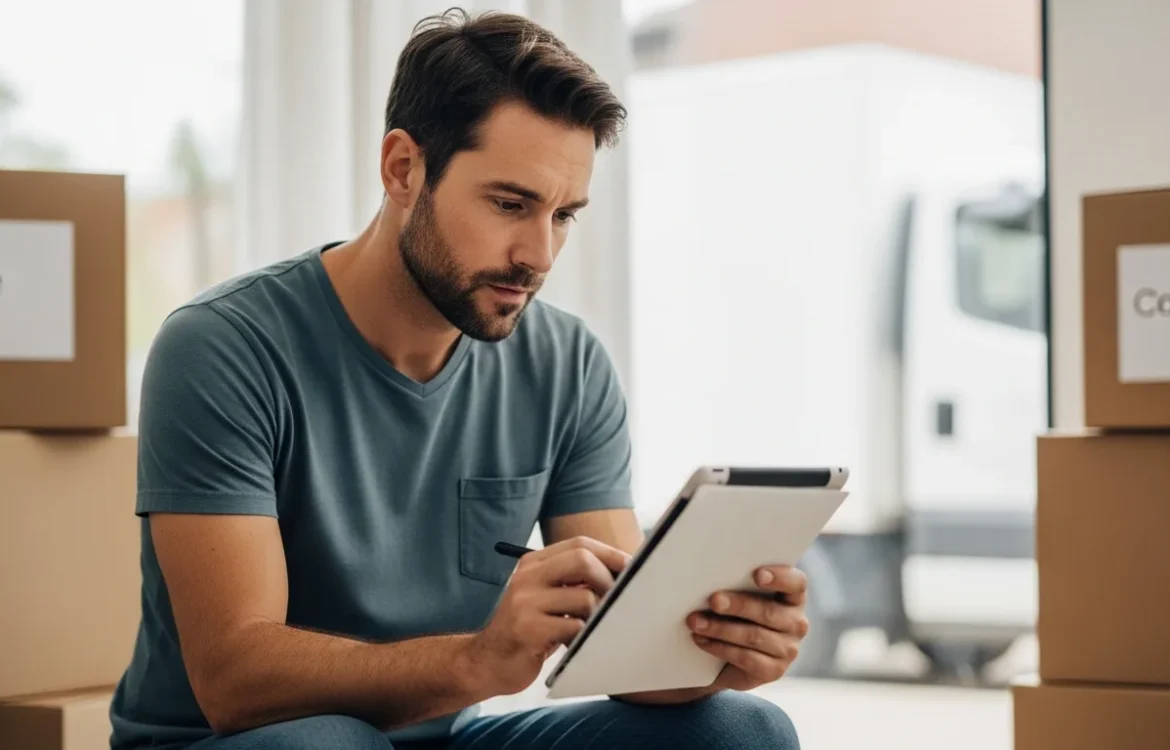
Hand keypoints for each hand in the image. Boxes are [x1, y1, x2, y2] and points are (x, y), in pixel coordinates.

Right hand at [465, 536, 630, 695]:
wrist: (486, 663)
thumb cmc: (527, 631)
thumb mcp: (544, 597)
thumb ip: (572, 581)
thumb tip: (622, 571)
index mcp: (532, 564)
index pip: (580, 544)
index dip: (611, 554)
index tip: (631, 568)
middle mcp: (526, 577)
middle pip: (582, 559)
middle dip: (608, 580)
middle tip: (614, 601)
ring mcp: (525, 602)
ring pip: (584, 597)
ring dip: (595, 615)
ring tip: (585, 628)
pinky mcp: (528, 630)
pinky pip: (575, 627)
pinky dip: (582, 636)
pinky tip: (572, 643)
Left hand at [687, 565, 809, 691]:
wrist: (727, 659)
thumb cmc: (736, 615)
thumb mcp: (740, 597)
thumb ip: (737, 585)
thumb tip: (710, 577)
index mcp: (793, 597)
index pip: (796, 583)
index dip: (780, 577)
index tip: (757, 574)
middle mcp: (796, 623)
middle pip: (768, 611)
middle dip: (738, 605)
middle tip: (713, 600)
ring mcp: (788, 649)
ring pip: (754, 636)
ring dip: (720, 628)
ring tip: (696, 622)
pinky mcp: (773, 671)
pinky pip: (746, 658)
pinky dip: (720, 648)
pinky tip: (702, 640)